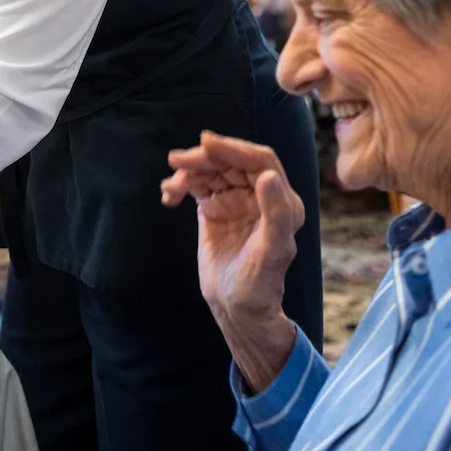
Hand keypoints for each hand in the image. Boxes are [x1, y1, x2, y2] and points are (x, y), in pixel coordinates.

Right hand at [162, 131, 302, 391]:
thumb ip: (275, 214)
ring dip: (189, 171)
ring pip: (211, 170)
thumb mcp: (271, 251)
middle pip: (230, 162)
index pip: (259, 161)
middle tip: (177, 160)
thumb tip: (267, 176)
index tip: (206, 143)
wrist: (235, 308)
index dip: (234, 148)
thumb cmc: (259, 284)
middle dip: (205, 158)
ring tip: (171, 186)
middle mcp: (259, 195)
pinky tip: (169, 196)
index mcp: (281, 201)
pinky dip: (181, 185)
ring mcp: (235, 199)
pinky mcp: (215, 207)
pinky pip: (197, 185)